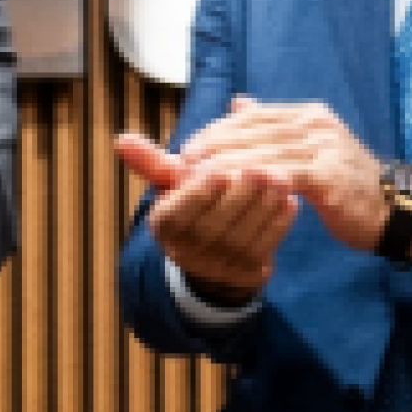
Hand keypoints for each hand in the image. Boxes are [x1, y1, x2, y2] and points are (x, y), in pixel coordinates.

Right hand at [116, 130, 297, 299]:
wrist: (213, 255)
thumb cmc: (192, 207)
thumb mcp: (171, 186)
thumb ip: (151, 161)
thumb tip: (121, 138)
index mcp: (163, 226)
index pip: (180, 209)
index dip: (201, 190)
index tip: (222, 166)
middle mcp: (186, 251)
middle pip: (215, 222)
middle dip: (241, 193)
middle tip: (264, 166)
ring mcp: (218, 266)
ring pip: (243, 234)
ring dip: (265, 205)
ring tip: (284, 177)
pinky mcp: (246, 274)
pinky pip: (265, 247)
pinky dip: (279, 223)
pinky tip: (291, 200)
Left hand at [178, 97, 388, 254]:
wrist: (390, 211)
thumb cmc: (343, 183)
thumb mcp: (308, 148)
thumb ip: (272, 126)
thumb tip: (237, 103)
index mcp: (308, 116)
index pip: (253, 117)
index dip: (218, 130)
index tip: (189, 145)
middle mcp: (316, 126)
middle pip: (254, 132)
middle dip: (215, 145)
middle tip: (183, 159)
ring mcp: (325, 149)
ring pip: (264, 153)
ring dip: (227, 164)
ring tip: (197, 175)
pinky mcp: (329, 177)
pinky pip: (283, 175)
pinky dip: (256, 178)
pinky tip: (233, 186)